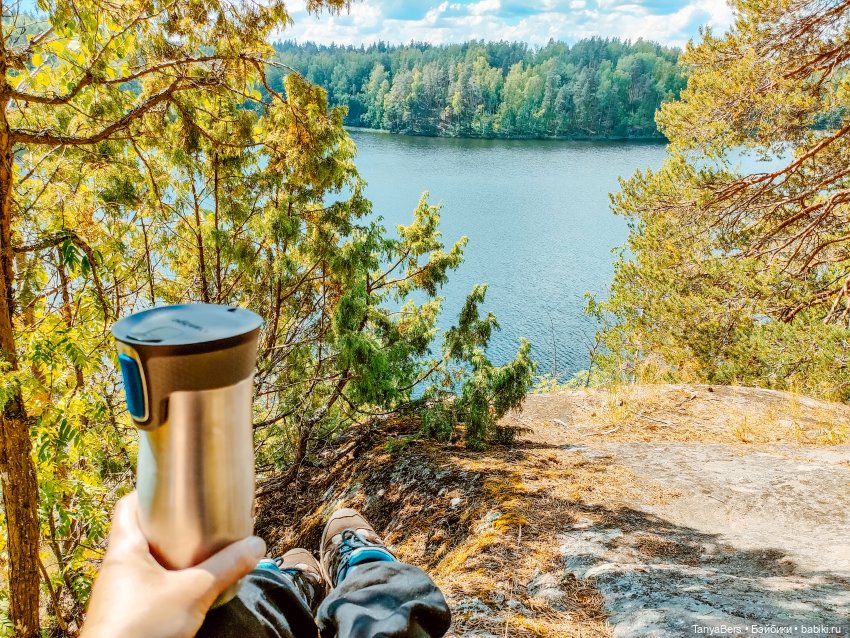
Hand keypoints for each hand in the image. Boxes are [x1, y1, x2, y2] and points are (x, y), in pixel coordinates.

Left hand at [81, 492, 265, 637]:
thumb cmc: (142, 628)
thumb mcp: (194, 593)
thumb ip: (226, 567)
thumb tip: (257, 546)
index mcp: (123, 550)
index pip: (128, 505)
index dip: (150, 493)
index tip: (177, 491)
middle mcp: (115, 568)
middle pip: (140, 533)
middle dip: (169, 528)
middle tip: (198, 524)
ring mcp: (117, 593)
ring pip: (143, 563)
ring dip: (168, 558)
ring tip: (198, 556)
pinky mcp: (123, 615)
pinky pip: (144, 588)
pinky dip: (165, 583)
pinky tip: (186, 591)